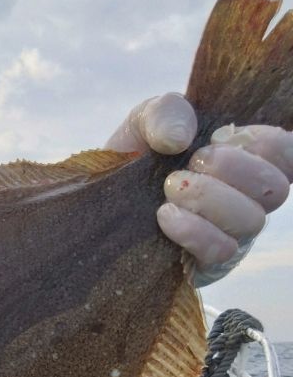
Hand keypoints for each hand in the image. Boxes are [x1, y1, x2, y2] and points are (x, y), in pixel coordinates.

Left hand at [106, 92, 291, 280]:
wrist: (101, 203)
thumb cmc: (136, 159)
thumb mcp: (145, 122)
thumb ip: (166, 112)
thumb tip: (181, 138)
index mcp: (247, 158)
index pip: (289, 154)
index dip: (268, 145)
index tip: (223, 138)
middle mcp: (248, 198)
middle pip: (275, 189)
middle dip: (234, 170)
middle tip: (194, 161)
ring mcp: (232, 233)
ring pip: (251, 221)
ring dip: (209, 198)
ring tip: (169, 188)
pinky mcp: (208, 263)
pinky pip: (220, 251)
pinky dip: (194, 230)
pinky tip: (165, 216)